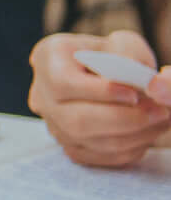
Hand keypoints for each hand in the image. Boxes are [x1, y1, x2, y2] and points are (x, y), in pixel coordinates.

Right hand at [30, 31, 170, 168]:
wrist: (109, 76)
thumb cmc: (117, 55)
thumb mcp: (125, 43)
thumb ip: (130, 57)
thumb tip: (138, 82)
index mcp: (48, 57)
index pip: (63, 83)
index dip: (100, 93)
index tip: (134, 94)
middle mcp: (41, 93)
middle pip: (74, 119)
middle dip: (123, 119)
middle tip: (159, 112)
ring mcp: (52, 123)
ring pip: (86, 141)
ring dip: (131, 135)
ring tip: (160, 120)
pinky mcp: (67, 144)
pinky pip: (95, 156)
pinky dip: (126, 149)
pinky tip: (147, 133)